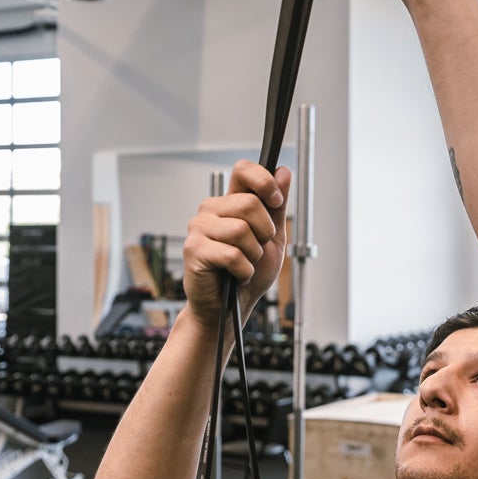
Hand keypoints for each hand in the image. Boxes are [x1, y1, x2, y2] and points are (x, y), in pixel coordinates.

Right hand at [182, 161, 291, 331]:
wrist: (230, 308)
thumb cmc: (248, 273)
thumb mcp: (272, 238)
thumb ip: (277, 206)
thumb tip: (283, 172)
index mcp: (230, 202)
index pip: (243, 170)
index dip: (264, 181)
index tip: (276, 200)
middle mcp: (211, 210)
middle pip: (249, 203)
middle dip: (265, 232)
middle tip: (257, 249)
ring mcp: (199, 228)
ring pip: (241, 230)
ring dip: (253, 255)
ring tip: (245, 264)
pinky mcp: (194, 250)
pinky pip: (232, 254)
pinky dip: (244, 270)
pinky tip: (237, 275)